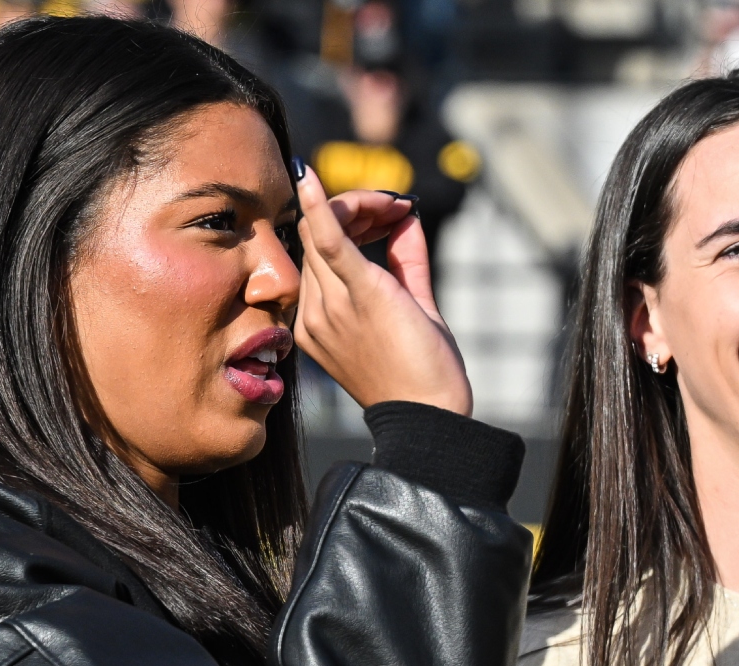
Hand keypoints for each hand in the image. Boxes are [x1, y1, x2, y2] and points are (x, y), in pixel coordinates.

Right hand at [294, 165, 470, 414]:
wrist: (430, 415)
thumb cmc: (422, 374)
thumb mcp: (412, 308)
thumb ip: (407, 261)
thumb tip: (406, 217)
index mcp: (315, 319)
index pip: (317, 249)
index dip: (350, 221)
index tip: (389, 218)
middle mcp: (314, 311)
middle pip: (318, 233)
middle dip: (357, 209)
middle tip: (396, 210)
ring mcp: (330, 305)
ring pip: (326, 229)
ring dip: (363, 206)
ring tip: (396, 210)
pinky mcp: (360, 296)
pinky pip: (329, 241)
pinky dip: (319, 205)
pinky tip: (308, 177)